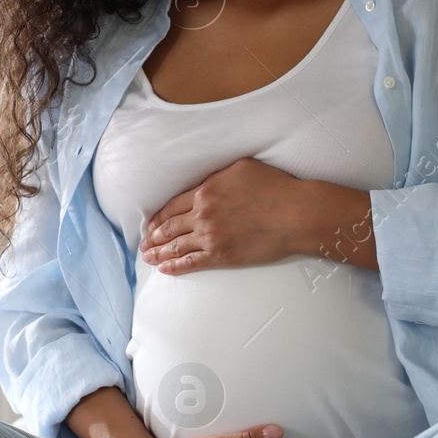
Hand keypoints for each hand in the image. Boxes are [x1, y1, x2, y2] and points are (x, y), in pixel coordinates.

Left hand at [140, 159, 377, 273]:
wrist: (296, 214)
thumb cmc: (275, 187)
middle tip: (142, 243)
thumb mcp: (241, 168)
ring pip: (176, 246)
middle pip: (169, 227)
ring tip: (147, 257)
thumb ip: (217, 176)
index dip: (158, 216)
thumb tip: (205, 182)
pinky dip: (175, 266)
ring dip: (158, 252)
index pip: (172, 206)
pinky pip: (191, 262)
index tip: (150, 223)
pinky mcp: (222, 256)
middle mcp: (202, 214)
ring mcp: (211, 237)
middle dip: (153, 236)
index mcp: (205, 191)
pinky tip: (165, 269)